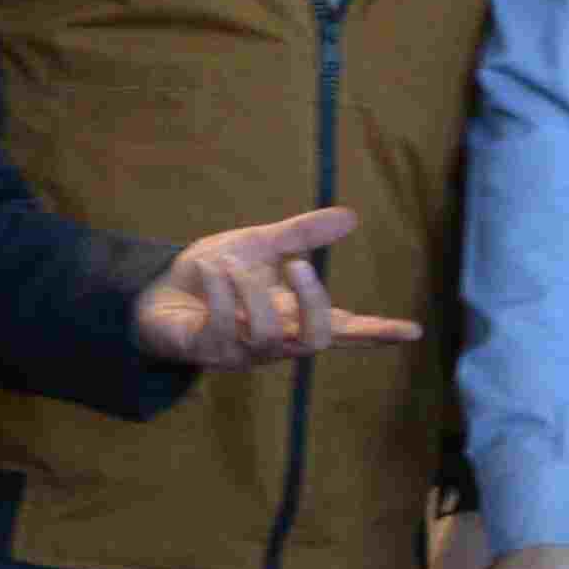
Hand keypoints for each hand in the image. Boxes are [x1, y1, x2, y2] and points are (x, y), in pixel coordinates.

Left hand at [135, 203, 424, 370]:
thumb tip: (351, 216)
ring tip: (230, 263)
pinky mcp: (208, 352)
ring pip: (267, 334)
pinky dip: (220, 292)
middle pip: (315, 341)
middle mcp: (274, 342)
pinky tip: (210, 270)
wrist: (155, 291)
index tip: (413, 330)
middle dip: (312, 302)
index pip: (344, 331)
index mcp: (293, 317)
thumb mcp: (260, 247)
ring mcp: (242, 352)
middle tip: (298, 264)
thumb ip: (302, 236)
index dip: (378, 332)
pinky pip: (224, 328)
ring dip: (251, 292)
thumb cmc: (214, 276)